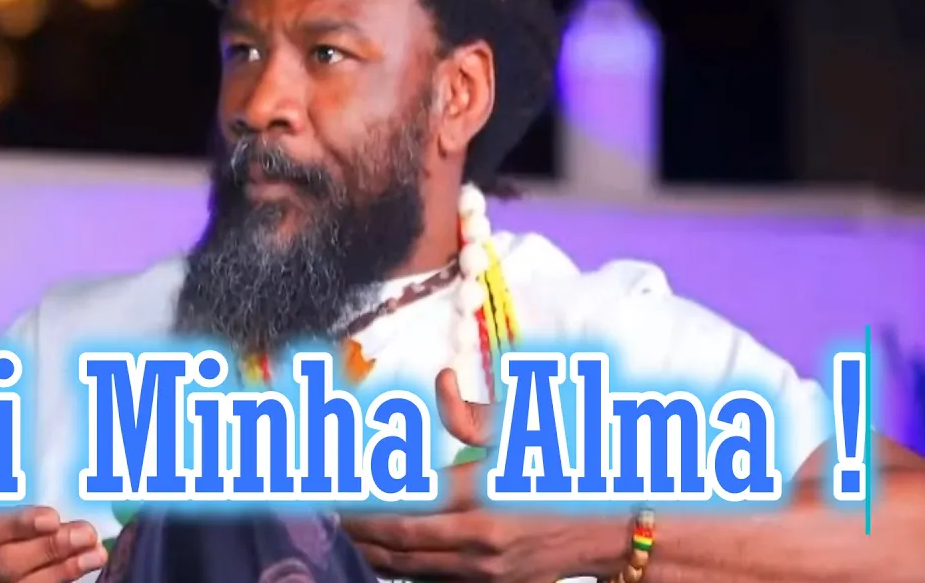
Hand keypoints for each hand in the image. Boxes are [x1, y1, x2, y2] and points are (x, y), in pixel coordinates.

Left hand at [341, 369, 624, 581]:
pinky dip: (401, 568)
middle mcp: (478, 539)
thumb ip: (473, 412)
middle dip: (355, 526)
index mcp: (481, 494)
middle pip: (395, 539)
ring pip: (408, 568)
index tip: (333, 484)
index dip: (361, 495)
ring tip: (345, 531)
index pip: (400, 498)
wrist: (618, 526)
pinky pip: (433, 581)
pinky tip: (383, 552)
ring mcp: (484, 571)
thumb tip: (440, 382)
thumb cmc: (570, 468)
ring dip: (371, 551)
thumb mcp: (526, 430)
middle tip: (326, 510)